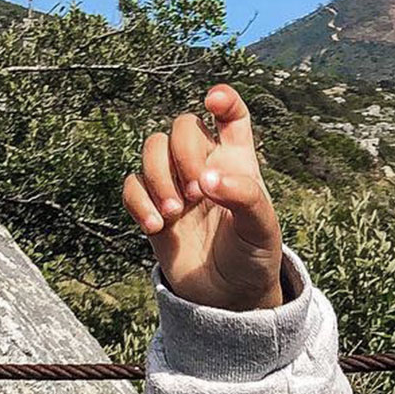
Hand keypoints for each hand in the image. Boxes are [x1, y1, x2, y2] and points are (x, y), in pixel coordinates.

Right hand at [123, 85, 288, 309]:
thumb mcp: (262, 228)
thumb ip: (243, 197)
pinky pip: (132, 185)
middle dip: (183, 152)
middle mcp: (204, 165)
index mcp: (238, 162)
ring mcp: (176, 184)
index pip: (232, 116)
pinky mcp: (152, 206)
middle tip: (197, 192)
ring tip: (175, 212)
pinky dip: (139, 202)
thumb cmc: (254, 256)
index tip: (213, 100)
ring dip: (158, 175)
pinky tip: (157, 227)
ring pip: (152, 148)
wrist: (229, 296)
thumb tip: (206, 179)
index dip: (224, 98)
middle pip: (183, 125)